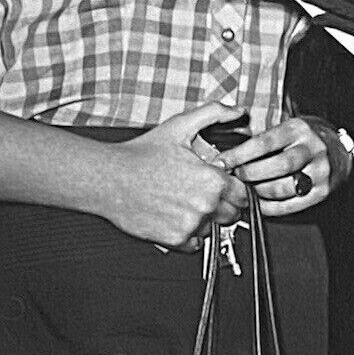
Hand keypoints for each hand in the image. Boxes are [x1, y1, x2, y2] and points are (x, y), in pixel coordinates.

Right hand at [97, 102, 247, 248]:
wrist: (110, 179)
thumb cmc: (142, 153)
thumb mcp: (181, 125)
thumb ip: (215, 113)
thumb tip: (238, 111)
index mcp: (212, 180)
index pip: (243, 193)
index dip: (234, 187)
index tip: (224, 184)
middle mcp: (205, 205)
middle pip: (232, 214)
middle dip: (223, 204)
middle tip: (203, 192)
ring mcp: (190, 225)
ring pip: (213, 228)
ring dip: (206, 219)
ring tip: (185, 201)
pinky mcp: (175, 240)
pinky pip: (195, 243)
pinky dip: (189, 234)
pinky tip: (176, 215)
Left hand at [217, 115, 346, 216]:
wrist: (339, 150)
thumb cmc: (306, 138)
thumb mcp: (288, 128)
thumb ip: (264, 139)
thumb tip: (231, 154)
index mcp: (298, 129)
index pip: (264, 142)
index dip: (240, 154)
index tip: (223, 161)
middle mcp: (311, 148)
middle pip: (276, 165)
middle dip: (249, 174)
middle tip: (234, 178)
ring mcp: (319, 171)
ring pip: (283, 187)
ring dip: (259, 192)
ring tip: (246, 191)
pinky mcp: (322, 191)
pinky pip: (291, 205)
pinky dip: (271, 207)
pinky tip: (259, 203)